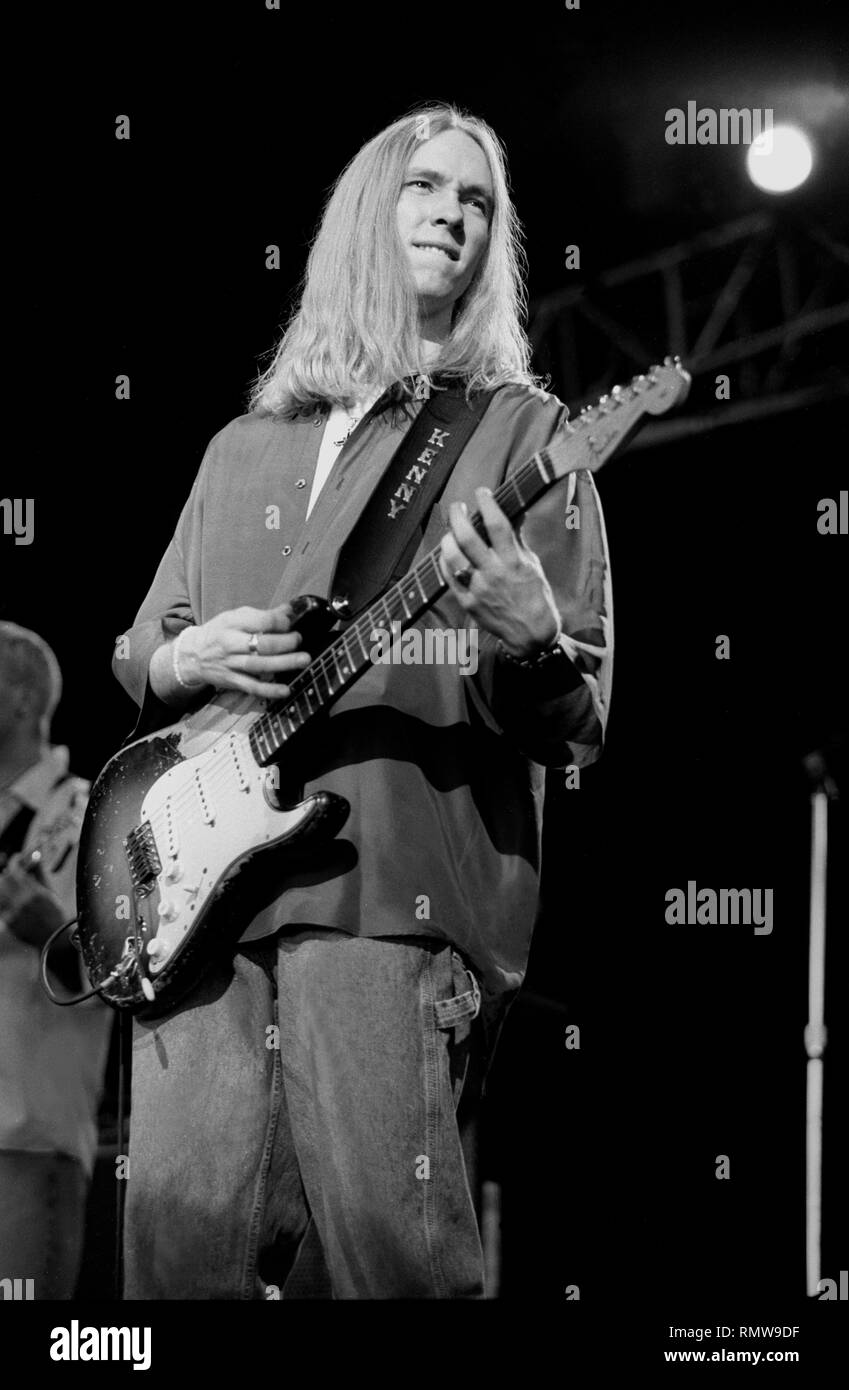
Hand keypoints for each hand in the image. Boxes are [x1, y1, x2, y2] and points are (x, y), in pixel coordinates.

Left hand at [0, 859, 66, 947]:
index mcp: (35, 893)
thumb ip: (41, 874)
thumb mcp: (51, 892)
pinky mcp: (9, 922)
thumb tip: (36, 858)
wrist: (54, 938)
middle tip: (13, 873)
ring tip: (11, 887)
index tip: (17, 858)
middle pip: (4, 880)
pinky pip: (1, 906)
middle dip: (8, 873)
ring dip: (4, 886)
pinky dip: (4, 900)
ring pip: (0, 892)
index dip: (15, 861)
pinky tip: (11, 900)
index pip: (17, 870)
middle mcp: (23, 902)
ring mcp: (14, 913)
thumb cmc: (55, 916)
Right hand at [176, 603, 312, 699]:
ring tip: (303, 659)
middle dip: (285, 642)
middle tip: (299, 639)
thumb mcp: (234, 618)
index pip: (259, 621)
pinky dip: (269, 690)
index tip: (290, 622)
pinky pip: (252, 687)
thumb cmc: (218, 633)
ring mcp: (232, 665)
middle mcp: (231, 644)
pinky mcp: (232, 681)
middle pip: (261, 644)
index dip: (279, 621)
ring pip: (260, 665)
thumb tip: (290, 610)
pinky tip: (285, 690)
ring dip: (283, 663)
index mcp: (232, 624)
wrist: (191, 655)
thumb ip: (262, 615)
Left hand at [439, 488, 561, 658]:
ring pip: (453, 556)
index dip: (487, 504)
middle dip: (459, 516)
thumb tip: (516, 512)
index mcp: (514, 562)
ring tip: (450, 531)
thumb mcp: (532, 564)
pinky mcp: (468, 602)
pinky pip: (449, 576)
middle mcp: (494, 574)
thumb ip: (518, 539)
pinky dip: (446, 561)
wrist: (531, 633)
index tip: (482, 492)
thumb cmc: (535, 596)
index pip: (498, 525)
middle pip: (468, 537)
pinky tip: (448, 553)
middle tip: (457, 506)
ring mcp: (478, 589)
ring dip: (448, 538)